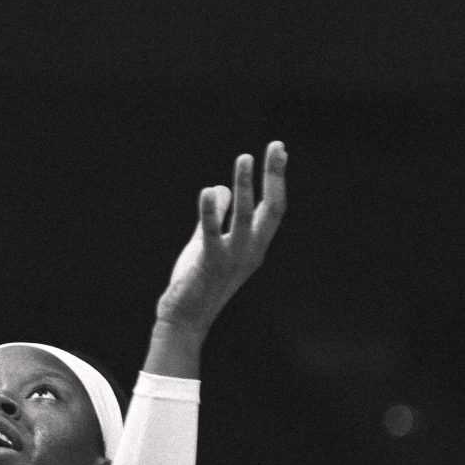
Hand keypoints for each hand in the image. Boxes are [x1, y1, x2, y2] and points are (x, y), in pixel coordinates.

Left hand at [154, 143, 287, 333]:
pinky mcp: (211, 263)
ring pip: (246, 216)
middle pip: (272, 208)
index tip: (279, 151)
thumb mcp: (209, 243)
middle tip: (276, 146)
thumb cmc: (198, 280)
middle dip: (274, 176)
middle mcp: (252, 250)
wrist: (185, 317)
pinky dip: (211, 211)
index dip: (276, 179)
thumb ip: (217, 217)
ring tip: (244, 158)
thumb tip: (222, 188)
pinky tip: (209, 190)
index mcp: (255, 244)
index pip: (273, 207)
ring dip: (246, 186)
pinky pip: (213, 233)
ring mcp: (233, 258)